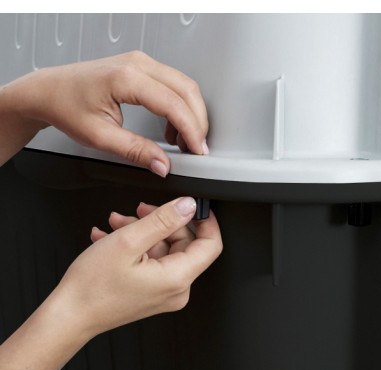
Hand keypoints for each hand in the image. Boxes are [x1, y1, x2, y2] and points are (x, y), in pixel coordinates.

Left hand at [0, 51, 208, 174]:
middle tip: (197, 148)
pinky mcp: (141, 67)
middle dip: (198, 122)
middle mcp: (137, 64)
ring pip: (184, 85)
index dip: (191, 130)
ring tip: (185, 140)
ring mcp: (140, 62)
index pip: (173, 104)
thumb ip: (136, 151)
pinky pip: (173, 84)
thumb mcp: (100, 137)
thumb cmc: (66, 106)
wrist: (49, 91)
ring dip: (191, 113)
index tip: (198, 150)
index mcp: (126, 79)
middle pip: (186, 90)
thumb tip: (162, 164)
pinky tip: (173, 126)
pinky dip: (180, 106)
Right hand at [53, 197, 221, 338]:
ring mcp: (164, 293)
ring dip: (143, 232)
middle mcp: (176, 290)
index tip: (193, 206)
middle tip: (138, 211)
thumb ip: (163, 220)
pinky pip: (154, 262)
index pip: (211, 245)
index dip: (206, 221)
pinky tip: (113, 240)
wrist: (69, 315)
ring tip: (117, 226)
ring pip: (164, 250)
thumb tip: (187, 206)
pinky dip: (137, 247)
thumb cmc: (93, 287)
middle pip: (183, 244)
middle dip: (160, 223)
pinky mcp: (152, 292)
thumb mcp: (129, 241)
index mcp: (177, 279)